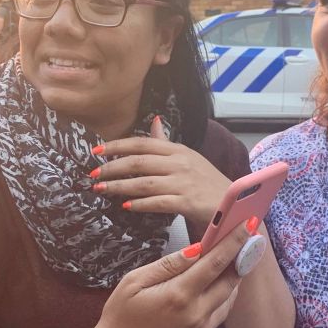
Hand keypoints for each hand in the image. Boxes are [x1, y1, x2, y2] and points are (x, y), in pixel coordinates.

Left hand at [91, 116, 230, 222]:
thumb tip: (154, 121)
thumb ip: (167, 142)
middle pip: (138, 161)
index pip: (142, 142)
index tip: (96, 151)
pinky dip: (139, 204)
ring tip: (101, 189)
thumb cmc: (207, 182)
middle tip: (93, 174)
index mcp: (178, 150)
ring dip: (118, 186)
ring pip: (143, 182)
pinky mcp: (187, 202)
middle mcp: (180, 163)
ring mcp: (184, 182)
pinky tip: (126, 206)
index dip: (117, 145)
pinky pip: (157, 202)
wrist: (235, 204)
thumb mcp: (188, 157)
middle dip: (112, 167)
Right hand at [92, 222, 250, 327]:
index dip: (234, 242)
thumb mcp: (135, 281)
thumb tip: (196, 249)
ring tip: (227, 266)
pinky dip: (217, 303)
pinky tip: (207, 293)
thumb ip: (169, 264)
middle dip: (239, 261)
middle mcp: (196, 316)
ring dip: (230, 282)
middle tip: (245, 244)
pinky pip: (216, 319)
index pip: (216, 263)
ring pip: (227, 302)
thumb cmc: (119, 317)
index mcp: (179, 295)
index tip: (249, 227)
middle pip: (229, 282)